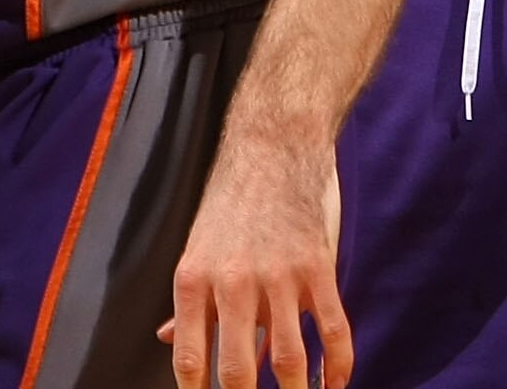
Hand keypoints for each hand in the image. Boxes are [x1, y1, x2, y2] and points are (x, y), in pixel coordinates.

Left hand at [162, 122, 348, 386]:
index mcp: (194, 280)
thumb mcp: (199, 245)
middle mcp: (233, 282)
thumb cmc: (232, 198)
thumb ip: (190, 299)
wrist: (275, 142)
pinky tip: (334, 384)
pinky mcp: (319, 266)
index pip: (190, 361)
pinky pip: (333, 330)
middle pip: (237, 371)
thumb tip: (169, 340)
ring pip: (290, 359)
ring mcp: (280, 275)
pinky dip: (337, 367)